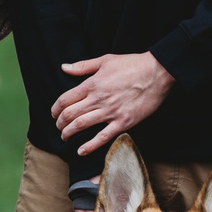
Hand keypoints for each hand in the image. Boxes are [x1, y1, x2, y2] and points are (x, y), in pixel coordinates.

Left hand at [53, 51, 174, 154]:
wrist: (157, 72)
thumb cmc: (132, 64)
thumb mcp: (105, 60)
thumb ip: (83, 66)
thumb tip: (64, 67)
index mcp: (92, 84)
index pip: (65, 100)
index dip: (55, 109)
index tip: (54, 114)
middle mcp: (98, 99)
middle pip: (70, 114)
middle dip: (60, 123)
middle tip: (58, 127)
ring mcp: (111, 112)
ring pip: (82, 125)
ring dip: (69, 133)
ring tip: (65, 137)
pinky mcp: (124, 122)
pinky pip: (103, 137)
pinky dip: (90, 146)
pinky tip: (81, 151)